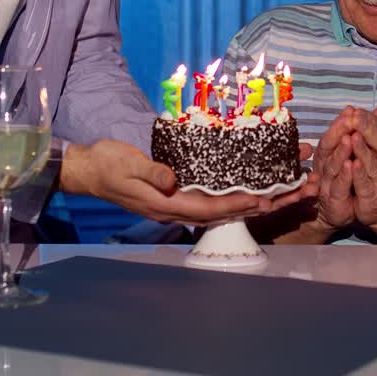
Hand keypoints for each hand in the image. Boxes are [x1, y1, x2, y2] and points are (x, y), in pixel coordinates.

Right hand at [59, 140, 317, 226]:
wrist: (88, 169)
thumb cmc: (106, 164)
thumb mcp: (126, 164)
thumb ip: (150, 172)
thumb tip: (173, 179)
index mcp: (165, 203)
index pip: (208, 208)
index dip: (237, 205)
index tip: (263, 200)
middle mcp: (176, 208)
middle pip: (223, 212)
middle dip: (257, 206)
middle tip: (288, 198)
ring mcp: (176, 203)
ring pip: (221, 207)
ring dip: (251, 202)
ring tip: (282, 195)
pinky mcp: (176, 195)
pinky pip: (211, 199)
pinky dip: (234, 196)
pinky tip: (250, 189)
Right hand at [313, 107, 358, 229]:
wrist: (343, 211)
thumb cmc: (345, 179)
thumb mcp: (352, 156)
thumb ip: (356, 135)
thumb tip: (368, 112)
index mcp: (328, 153)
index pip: (332, 134)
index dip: (340, 122)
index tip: (351, 110)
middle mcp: (324, 165)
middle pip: (328, 145)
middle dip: (338, 131)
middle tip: (349, 117)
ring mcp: (327, 183)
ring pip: (332, 165)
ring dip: (340, 151)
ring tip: (349, 138)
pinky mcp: (333, 200)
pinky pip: (339, 187)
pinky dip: (345, 176)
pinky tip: (352, 165)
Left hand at [349, 108, 376, 227]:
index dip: (369, 120)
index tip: (356, 110)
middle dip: (367, 129)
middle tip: (355, 117)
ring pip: (372, 163)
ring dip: (363, 150)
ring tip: (353, 136)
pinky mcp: (372, 197)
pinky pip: (365, 185)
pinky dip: (359, 174)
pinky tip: (352, 164)